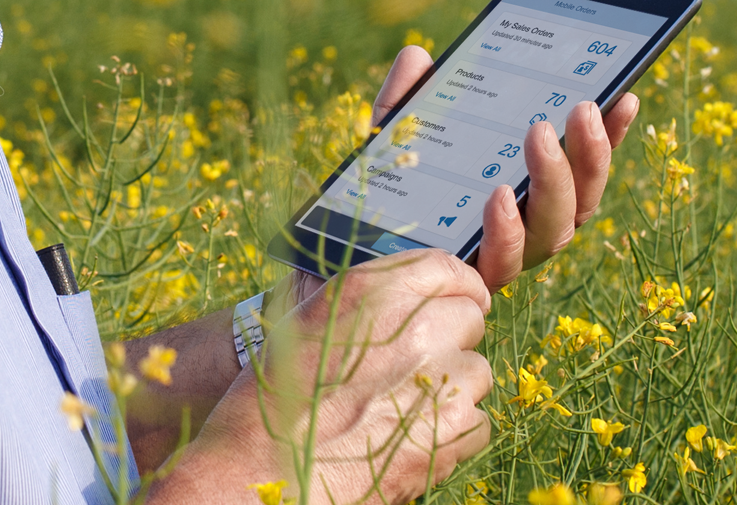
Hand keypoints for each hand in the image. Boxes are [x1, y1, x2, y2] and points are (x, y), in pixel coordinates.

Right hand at [153, 250, 491, 503]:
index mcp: (369, 291)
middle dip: (451, 338)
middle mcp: (410, 328)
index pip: (445, 267)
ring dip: (451, 386)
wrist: (258, 469)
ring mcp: (436, 381)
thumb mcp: (306, 324)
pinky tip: (411, 436)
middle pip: (469, 318)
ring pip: (476, 371)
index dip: (456, 285)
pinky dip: (453, 431)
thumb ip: (366, 303)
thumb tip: (414, 299)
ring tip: (403, 407)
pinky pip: (478, 421)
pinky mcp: (450, 433)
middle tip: (417, 364)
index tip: (458, 299)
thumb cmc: (272, 398)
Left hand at [375, 45, 639, 290]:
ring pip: (554, 230)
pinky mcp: (471, 280)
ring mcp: (502, 256)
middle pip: (579, 198)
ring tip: (540, 135)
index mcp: (522, 191)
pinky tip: (500, 195)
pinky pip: (502, 261)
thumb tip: (417, 54)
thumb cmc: (382, 196)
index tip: (624, 95)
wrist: (337, 256)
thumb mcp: (394, 138)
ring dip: (553, 180)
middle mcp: (523, 227)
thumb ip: (407, 99)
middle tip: (583, 106)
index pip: (579, 166)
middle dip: (589, 151)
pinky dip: (508, 229)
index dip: (609, 137)